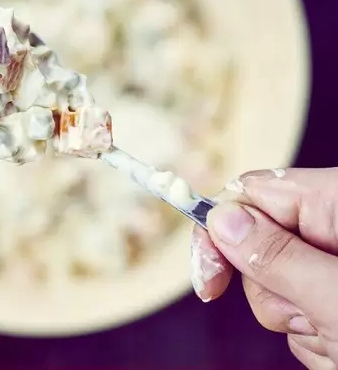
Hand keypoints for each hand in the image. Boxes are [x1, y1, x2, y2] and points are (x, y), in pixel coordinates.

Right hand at [191, 168, 337, 368]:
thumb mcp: (336, 298)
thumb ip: (279, 256)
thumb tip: (221, 218)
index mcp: (336, 204)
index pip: (257, 192)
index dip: (222, 227)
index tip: (207, 276)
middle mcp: (332, 230)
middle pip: (259, 241)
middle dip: (270, 290)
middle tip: (305, 320)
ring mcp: (331, 268)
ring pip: (275, 285)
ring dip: (295, 323)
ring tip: (336, 342)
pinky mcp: (333, 302)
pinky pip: (296, 314)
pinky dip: (313, 340)